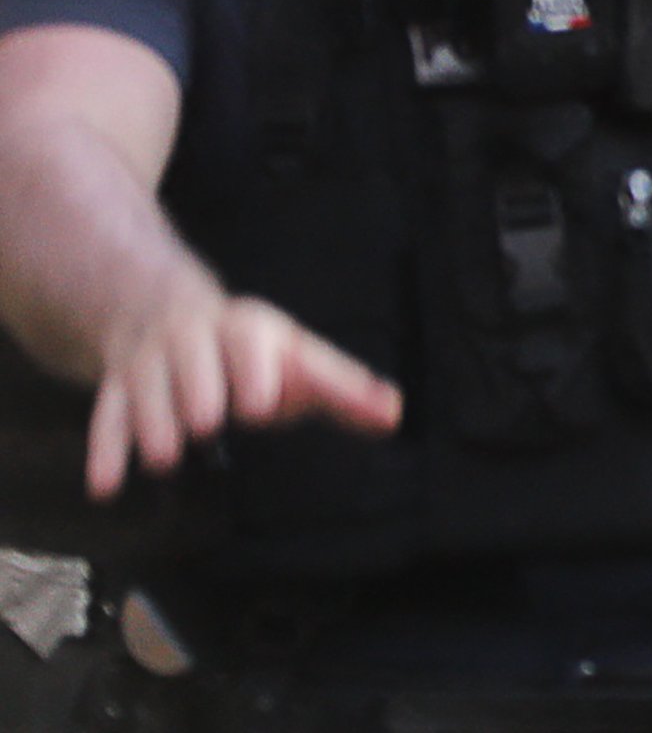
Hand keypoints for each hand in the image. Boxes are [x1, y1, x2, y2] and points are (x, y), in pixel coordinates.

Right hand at [86, 264, 402, 500]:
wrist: (167, 315)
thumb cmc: (254, 353)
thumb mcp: (300, 358)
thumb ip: (344, 389)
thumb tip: (392, 414)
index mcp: (243, 330)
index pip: (246, 342)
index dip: (253, 371)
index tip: (262, 405)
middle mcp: (190, 341)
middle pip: (188, 361)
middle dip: (197, 390)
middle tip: (208, 423)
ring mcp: (148, 366)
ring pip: (143, 391)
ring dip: (151, 423)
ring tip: (164, 457)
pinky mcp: (116, 393)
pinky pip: (105, 419)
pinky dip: (103, 453)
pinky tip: (106, 489)